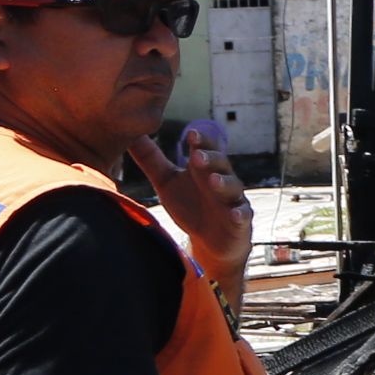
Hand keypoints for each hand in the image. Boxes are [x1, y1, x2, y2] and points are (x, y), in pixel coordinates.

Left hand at [130, 124, 252, 275]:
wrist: (211, 240)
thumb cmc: (190, 205)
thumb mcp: (166, 182)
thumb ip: (150, 159)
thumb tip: (133, 135)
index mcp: (203, 168)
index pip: (205, 148)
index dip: (201, 141)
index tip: (190, 134)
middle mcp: (221, 178)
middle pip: (220, 164)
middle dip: (211, 158)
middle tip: (196, 156)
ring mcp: (232, 199)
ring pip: (232, 187)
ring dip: (224, 183)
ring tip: (212, 180)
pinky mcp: (240, 220)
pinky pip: (242, 215)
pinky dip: (239, 214)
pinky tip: (234, 214)